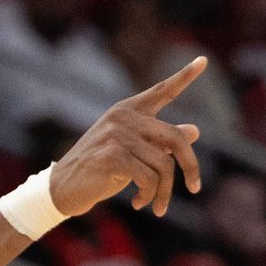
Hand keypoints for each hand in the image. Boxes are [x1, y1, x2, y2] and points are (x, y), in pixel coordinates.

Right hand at [49, 57, 204, 217]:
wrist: (63, 188)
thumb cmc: (99, 170)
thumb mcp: (131, 153)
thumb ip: (160, 142)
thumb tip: (194, 130)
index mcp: (129, 111)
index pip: (162, 91)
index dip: (184, 76)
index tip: (203, 60)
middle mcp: (124, 117)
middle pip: (176, 138)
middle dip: (191, 167)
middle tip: (195, 188)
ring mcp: (117, 135)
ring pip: (164, 166)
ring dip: (163, 192)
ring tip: (156, 205)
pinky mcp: (112, 156)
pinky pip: (148, 179)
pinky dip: (149, 196)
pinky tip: (138, 203)